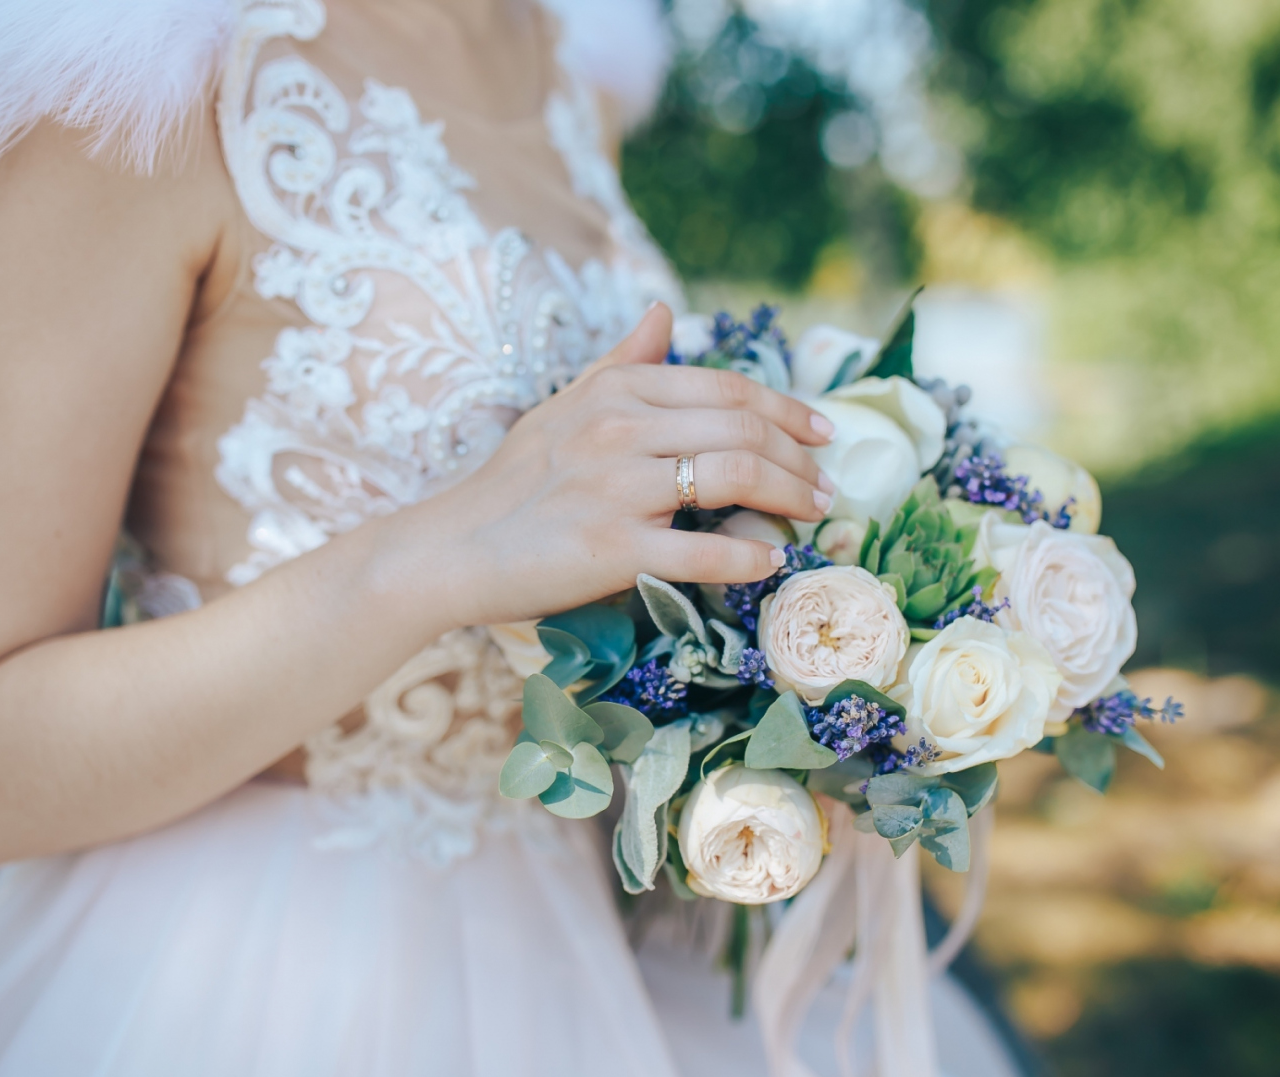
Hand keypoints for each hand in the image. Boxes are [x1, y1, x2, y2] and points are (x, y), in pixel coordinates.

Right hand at [401, 303, 836, 626]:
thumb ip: (621, 362)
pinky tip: (772, 560)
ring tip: (812, 516)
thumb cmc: (514, 481)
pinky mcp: (610, 548)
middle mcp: (619, 428)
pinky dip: (747, 556)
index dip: (787, 409)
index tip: (823, 433)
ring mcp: (616, 488)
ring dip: (789, 497)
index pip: (727, 388)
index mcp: (616, 390)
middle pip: (742, 429)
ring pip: (732, 477)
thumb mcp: (564, 407)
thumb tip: (663, 312)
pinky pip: (701, 550)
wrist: (452, 547)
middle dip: (800, 458)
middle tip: (827, 485)